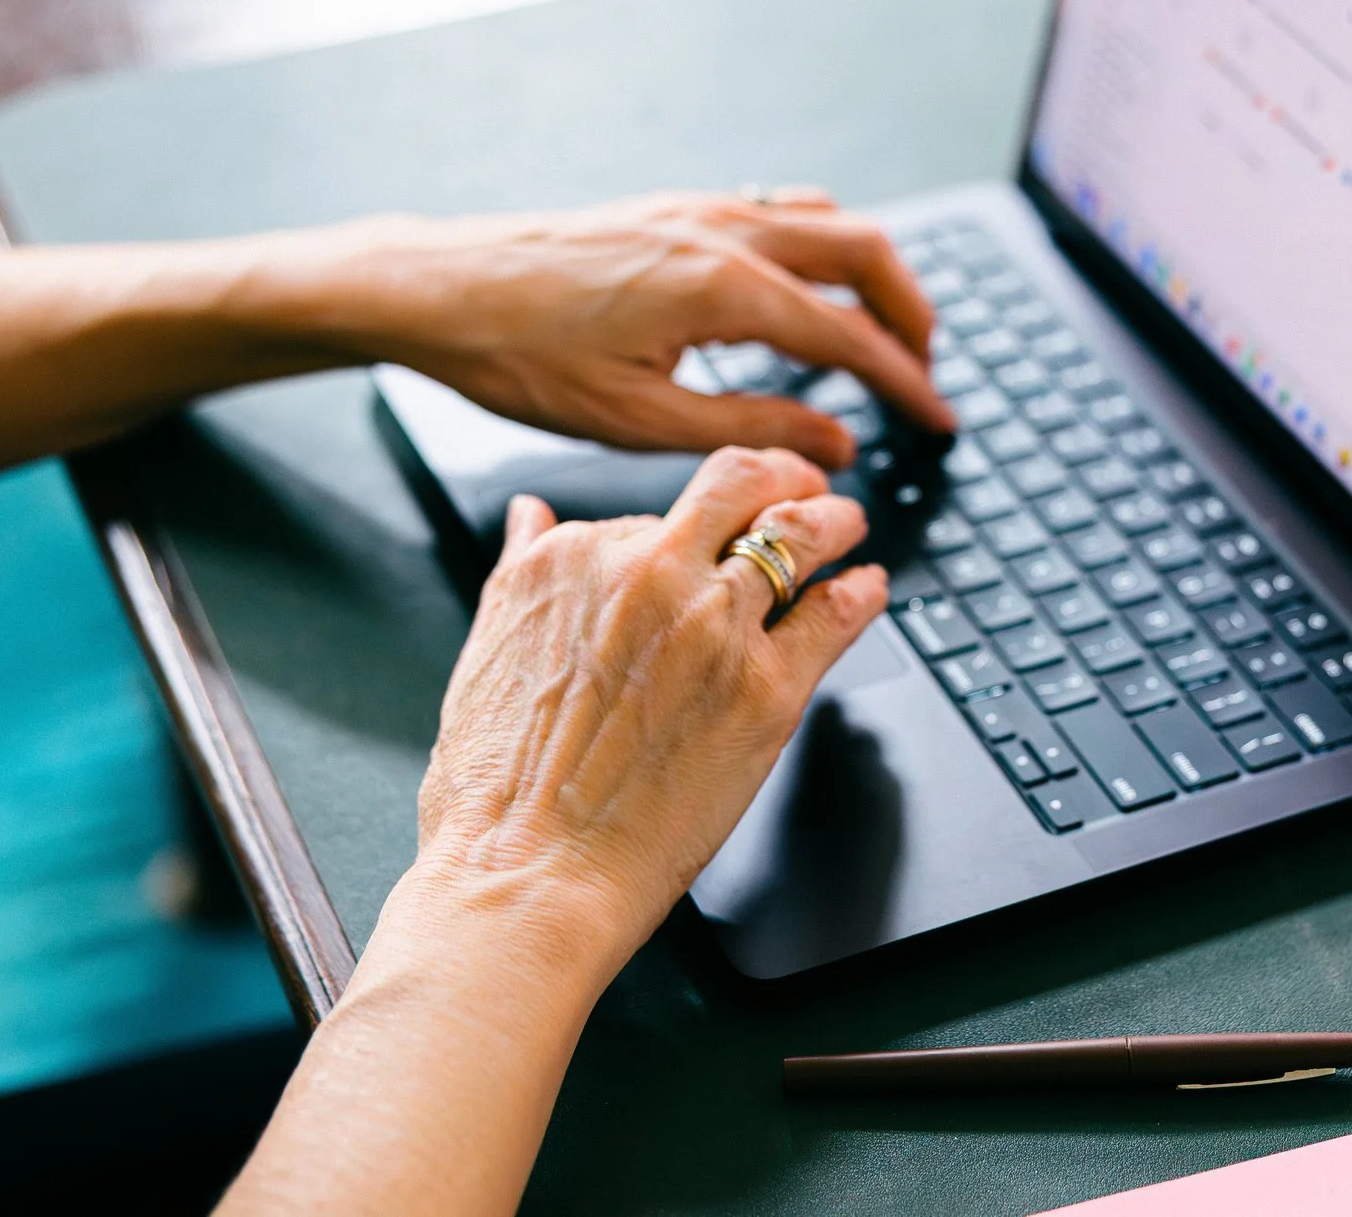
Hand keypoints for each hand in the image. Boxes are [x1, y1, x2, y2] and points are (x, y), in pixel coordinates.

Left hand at [338, 190, 952, 467]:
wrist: (438, 287)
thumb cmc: (519, 357)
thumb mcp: (639, 419)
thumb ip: (752, 427)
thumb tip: (836, 444)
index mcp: (723, 287)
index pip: (851, 336)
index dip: (908, 382)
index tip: (940, 418)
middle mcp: (722, 231)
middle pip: (865, 254)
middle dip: (914, 313)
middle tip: (931, 371)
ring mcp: (699, 209)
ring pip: (827, 223)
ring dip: (873, 274)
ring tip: (887, 332)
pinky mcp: (673, 208)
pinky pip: (779, 211)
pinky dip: (822, 248)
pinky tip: (810, 289)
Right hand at [410, 445, 885, 950]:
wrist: (527, 875)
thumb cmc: (495, 793)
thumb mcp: (484, 651)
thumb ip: (520, 571)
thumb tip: (528, 518)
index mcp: (570, 560)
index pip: (652, 514)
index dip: (687, 530)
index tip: (706, 536)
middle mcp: (646, 573)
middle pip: (738, 485)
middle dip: (781, 475)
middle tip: (804, 485)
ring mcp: (712, 624)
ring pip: (798, 536)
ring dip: (833, 521)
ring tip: (847, 524)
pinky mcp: (768, 686)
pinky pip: (836, 612)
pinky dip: (862, 592)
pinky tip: (867, 588)